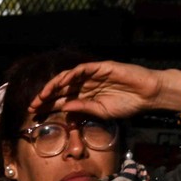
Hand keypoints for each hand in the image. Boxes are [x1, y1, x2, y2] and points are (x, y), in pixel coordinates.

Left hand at [28, 61, 180, 119]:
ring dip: (54, 85)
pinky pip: (83, 68)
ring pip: (68, 78)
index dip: (48, 106)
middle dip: (45, 97)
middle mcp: (86, 85)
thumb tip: (64, 108)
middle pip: (61, 89)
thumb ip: (83, 109)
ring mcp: (93, 75)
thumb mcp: (101, 112)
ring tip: (42, 95)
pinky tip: (62, 81)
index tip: (34, 114)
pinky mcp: (101, 67)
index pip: (62, 100)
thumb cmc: (128, 104)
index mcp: (85, 96)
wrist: (148, 95)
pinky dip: (72, 74)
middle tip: (32, 106)